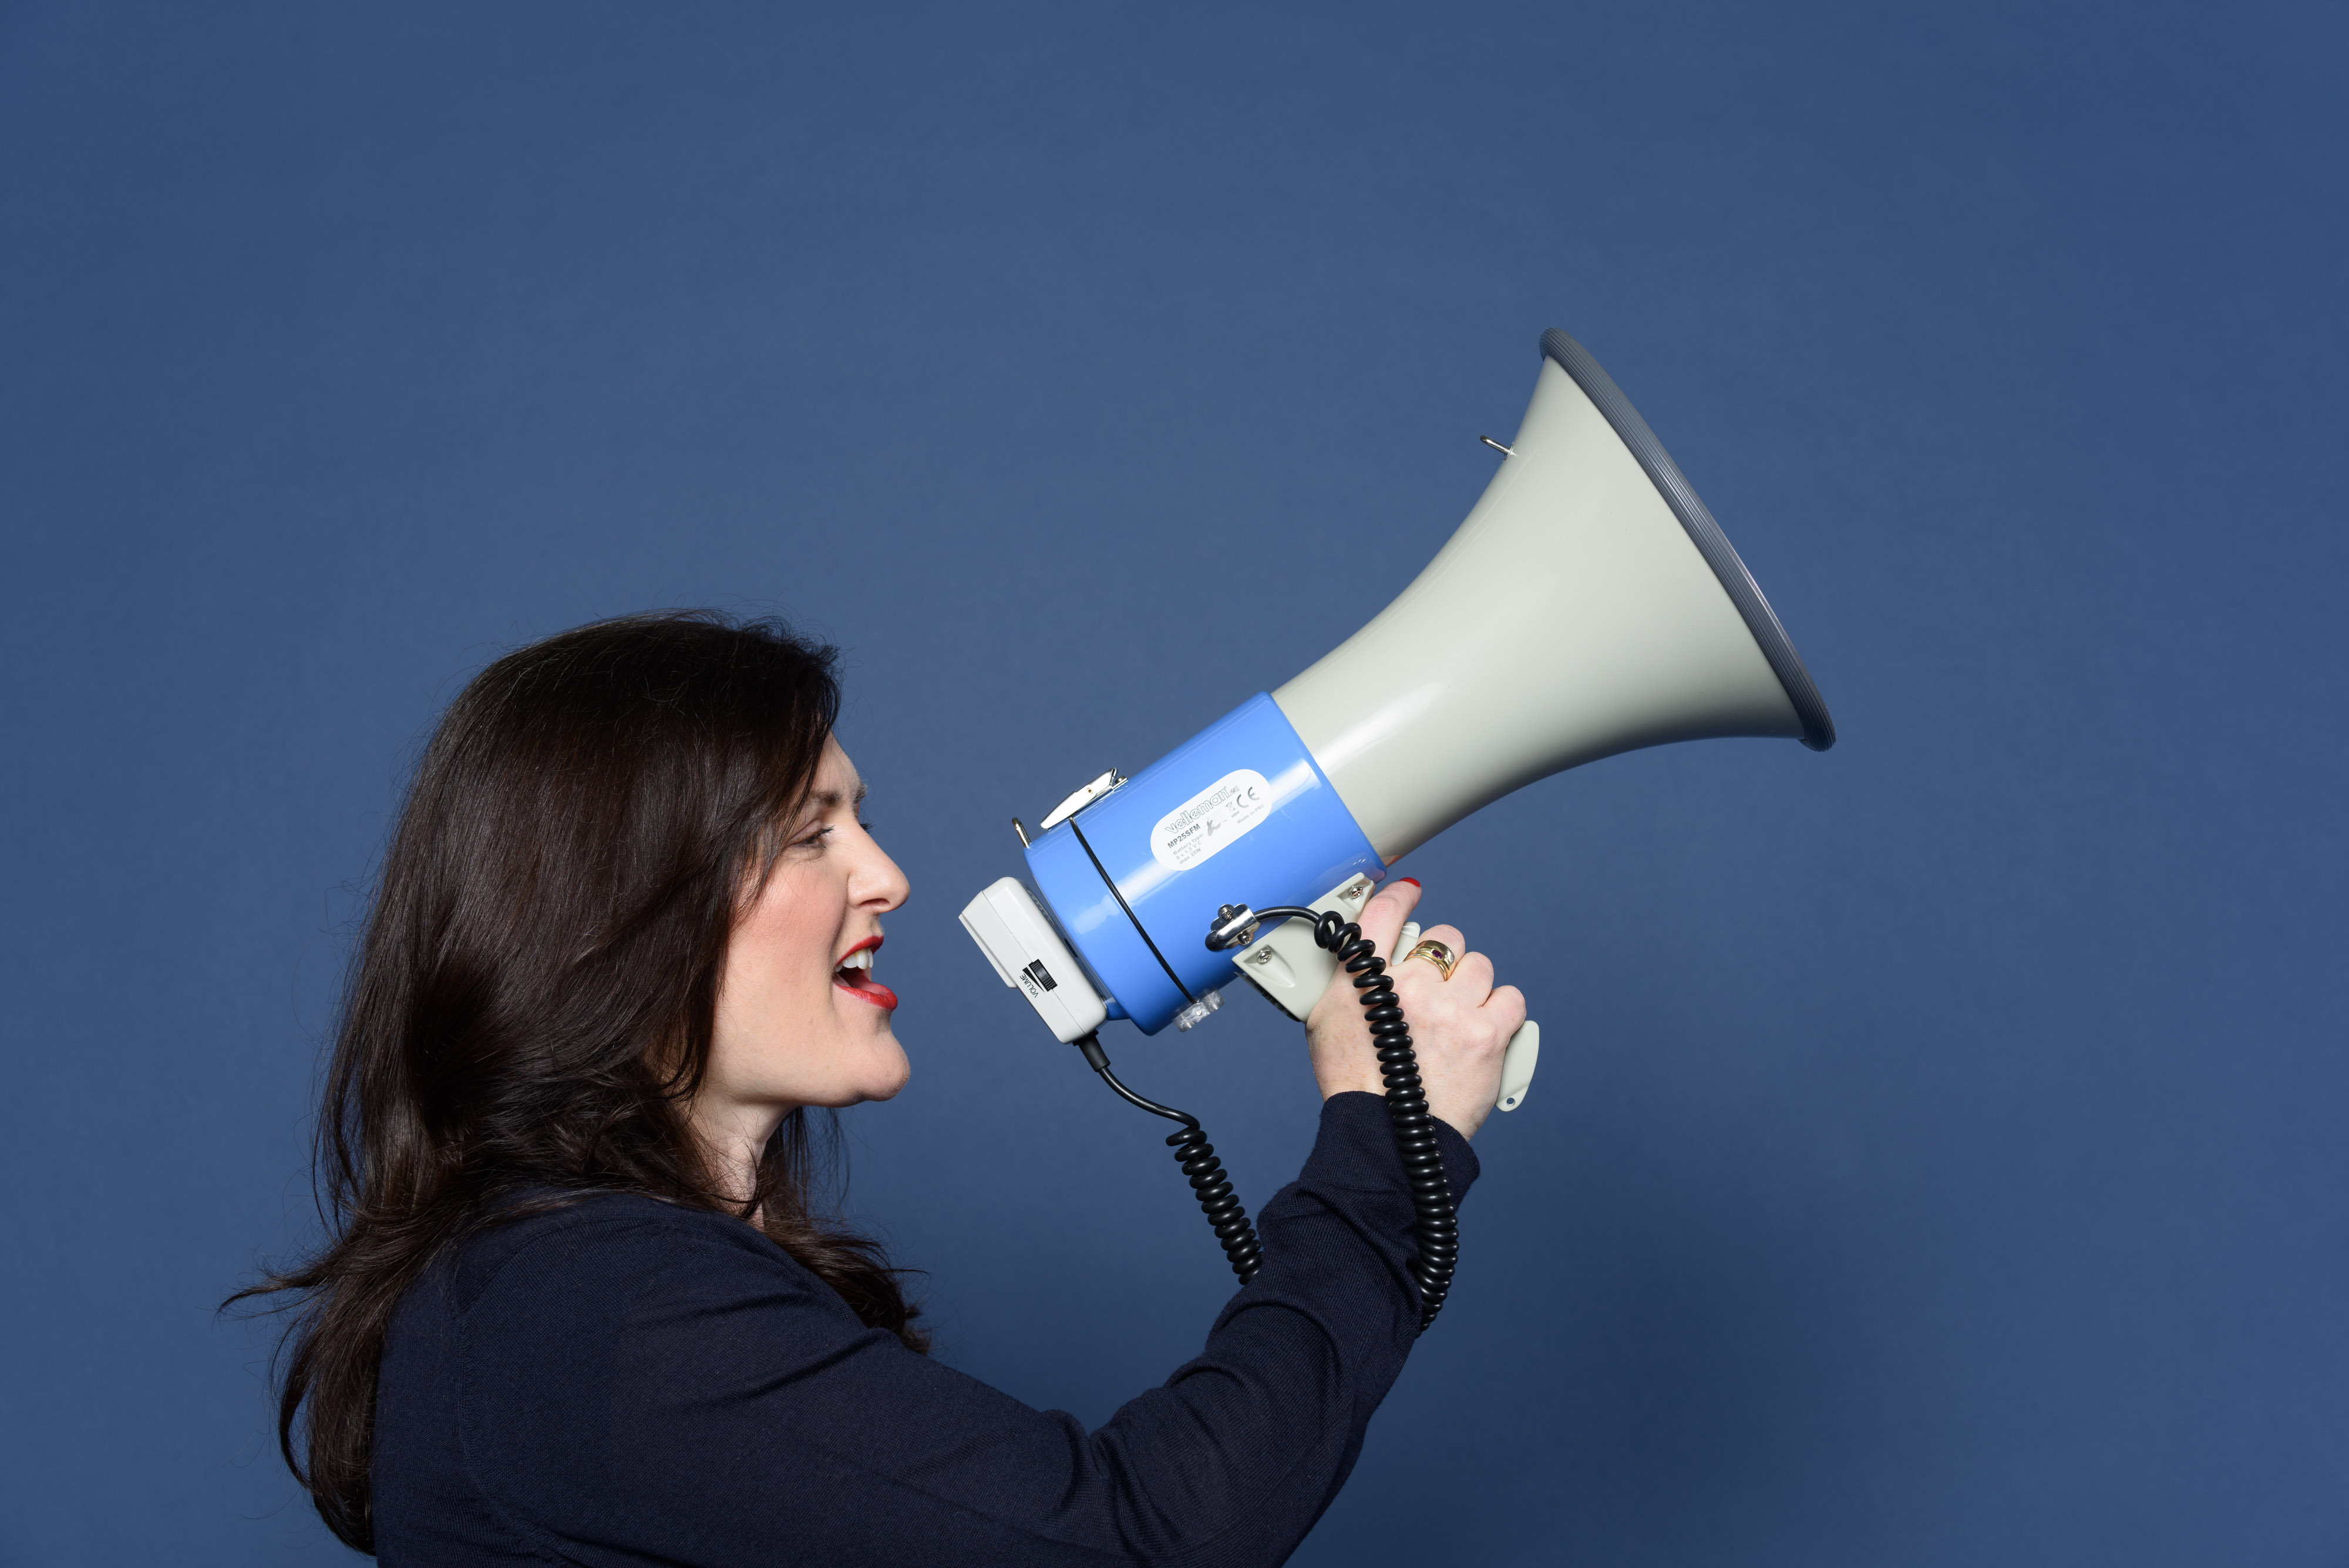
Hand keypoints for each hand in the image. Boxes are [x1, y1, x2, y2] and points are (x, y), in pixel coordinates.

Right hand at [1304, 877, 1524, 1139]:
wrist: (1386, 1138)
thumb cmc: (1355, 1087)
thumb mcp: (1326, 1023)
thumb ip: (1346, 980)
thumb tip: (1359, 953)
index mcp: (1364, 981)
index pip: (1385, 913)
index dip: (1401, 896)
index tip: (1409, 893)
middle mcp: (1409, 988)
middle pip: (1444, 939)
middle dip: (1443, 960)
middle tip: (1436, 989)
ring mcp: (1452, 1010)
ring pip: (1479, 966)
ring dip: (1472, 987)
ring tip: (1458, 1018)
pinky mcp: (1487, 1034)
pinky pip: (1509, 998)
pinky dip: (1501, 1011)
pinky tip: (1484, 1029)